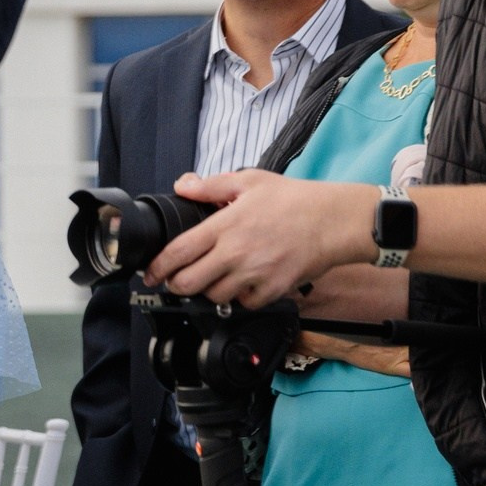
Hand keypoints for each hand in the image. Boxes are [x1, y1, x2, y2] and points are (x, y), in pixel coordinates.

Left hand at [146, 170, 377, 306]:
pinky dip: (239, 299)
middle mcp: (236, 253)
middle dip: (176, 285)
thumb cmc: (295, 200)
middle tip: (175, 281)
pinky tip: (241, 285)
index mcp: (225, 226)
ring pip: (215, 297)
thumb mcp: (249, 181)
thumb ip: (211, 186)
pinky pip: (244, 304)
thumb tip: (183, 186)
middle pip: (189, 283)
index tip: (150, 273)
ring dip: (207, 291)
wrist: (336, 221)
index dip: (158, 267)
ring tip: (211, 279)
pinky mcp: (273, 290)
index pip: (178, 252)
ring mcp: (255, 275)